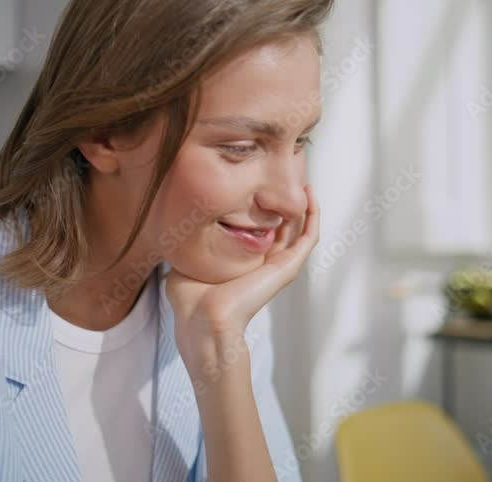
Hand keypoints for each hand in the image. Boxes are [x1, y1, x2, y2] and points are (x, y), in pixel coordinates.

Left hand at [163, 184, 318, 363]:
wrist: (202, 319)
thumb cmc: (191, 300)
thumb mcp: (189, 261)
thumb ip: (189, 243)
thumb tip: (178, 225)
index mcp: (245, 264)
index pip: (262, 230)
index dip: (265, 207)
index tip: (260, 183)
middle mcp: (265, 264)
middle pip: (285, 226)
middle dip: (286, 200)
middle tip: (287, 173)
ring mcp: (279, 266)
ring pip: (301, 228)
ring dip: (305, 204)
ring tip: (303, 178)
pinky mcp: (288, 267)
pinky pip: (309, 236)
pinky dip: (313, 215)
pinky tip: (309, 194)